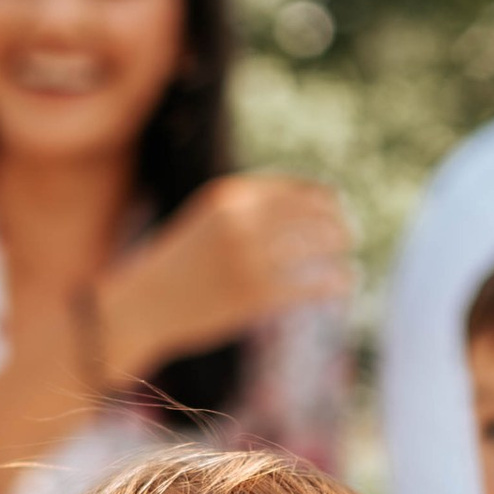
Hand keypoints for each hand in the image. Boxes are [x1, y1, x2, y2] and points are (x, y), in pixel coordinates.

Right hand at [97, 171, 354, 382]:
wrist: (143, 305)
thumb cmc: (181, 264)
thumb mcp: (211, 220)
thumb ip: (252, 208)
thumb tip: (313, 205)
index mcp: (231, 195)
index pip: (299, 188)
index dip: (327, 199)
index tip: (337, 211)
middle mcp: (242, 220)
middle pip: (317, 212)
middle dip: (341, 224)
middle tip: (350, 237)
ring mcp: (249, 258)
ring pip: (321, 244)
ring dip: (342, 251)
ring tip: (349, 261)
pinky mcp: (255, 296)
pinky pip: (314, 283)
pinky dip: (338, 282)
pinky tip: (344, 284)